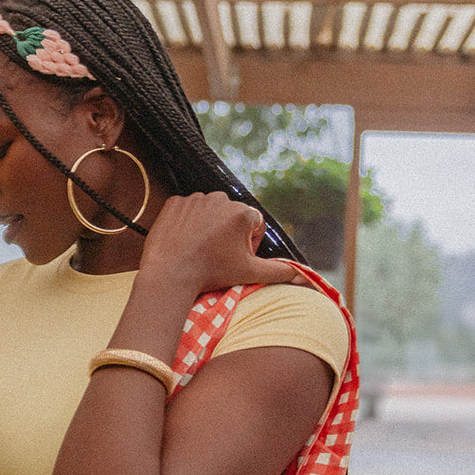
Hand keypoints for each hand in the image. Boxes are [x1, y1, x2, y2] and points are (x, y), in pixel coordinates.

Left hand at [138, 191, 302, 296]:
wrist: (170, 273)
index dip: (248, 243)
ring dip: (208, 226)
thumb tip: (304, 276)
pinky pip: (186, 210)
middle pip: (231, 216)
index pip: (254, 224)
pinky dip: (187, 223)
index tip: (235, 257)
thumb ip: (280, 271)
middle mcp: (220, 198)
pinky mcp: (174, 201)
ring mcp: (195, 198)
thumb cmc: (211, 273)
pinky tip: (185, 241)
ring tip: (200, 250)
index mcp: (242, 212)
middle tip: (217, 256)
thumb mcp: (250, 273)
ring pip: (209, 212)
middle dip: (229, 234)